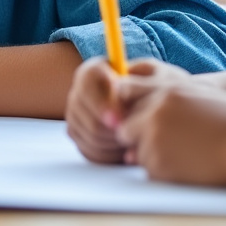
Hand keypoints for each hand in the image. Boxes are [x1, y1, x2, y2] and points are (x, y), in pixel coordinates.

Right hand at [66, 57, 191, 163]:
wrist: (146, 102)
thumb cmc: (150, 85)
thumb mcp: (149, 75)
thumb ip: (135, 80)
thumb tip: (120, 91)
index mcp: (91, 72)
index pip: (86, 86)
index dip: (101, 105)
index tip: (120, 120)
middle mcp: (78, 92)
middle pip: (85, 116)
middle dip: (109, 130)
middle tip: (130, 137)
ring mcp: (76, 115)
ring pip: (89, 135)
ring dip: (111, 143)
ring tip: (132, 141)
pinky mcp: (79, 135)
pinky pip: (89, 150)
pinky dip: (109, 154)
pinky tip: (126, 149)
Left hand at [116, 84, 225, 186]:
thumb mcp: (202, 94)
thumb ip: (171, 98)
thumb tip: (147, 111)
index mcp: (166, 92)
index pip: (129, 98)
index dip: (136, 113)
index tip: (146, 122)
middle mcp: (156, 113)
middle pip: (126, 128)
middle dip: (139, 137)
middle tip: (167, 145)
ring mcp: (156, 139)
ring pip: (137, 153)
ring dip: (153, 156)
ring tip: (186, 155)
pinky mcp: (161, 165)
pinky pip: (150, 171)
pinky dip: (163, 172)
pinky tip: (188, 166)